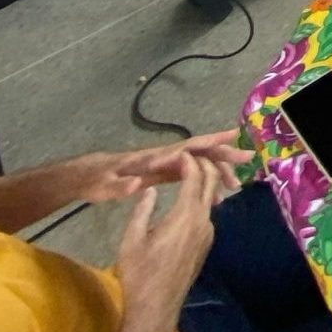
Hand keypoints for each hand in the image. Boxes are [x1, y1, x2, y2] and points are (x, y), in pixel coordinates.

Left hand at [77, 130, 247, 202]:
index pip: (186, 148)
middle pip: (197, 152)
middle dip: (222, 154)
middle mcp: (162, 158)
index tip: (231, 138)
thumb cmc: (93, 181)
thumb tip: (139, 183)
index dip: (208, 142)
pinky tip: (212, 193)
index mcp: (152, 159)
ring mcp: (163, 165)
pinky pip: (189, 174)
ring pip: (196, 164)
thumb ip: (120, 186)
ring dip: (215, 170)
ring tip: (233, 184)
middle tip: (247, 158)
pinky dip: (203, 179)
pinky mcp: (161, 174)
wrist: (84, 177)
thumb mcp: (102, 186)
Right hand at [112, 158, 222, 326]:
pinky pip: (206, 215)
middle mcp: (203, 221)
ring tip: (186, 173)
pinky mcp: (206, 245)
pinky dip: (200, 201)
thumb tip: (149, 189)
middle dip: (202, 165)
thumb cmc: (139, 273)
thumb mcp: (132, 239)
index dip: (187, 161)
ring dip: (203, 183)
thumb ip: (142, 210)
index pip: (194, 177)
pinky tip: (186, 201)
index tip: (177, 152)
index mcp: (185, 216)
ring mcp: (208, 234)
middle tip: (187, 156)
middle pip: (210, 183)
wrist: (156, 306)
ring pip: (210, 199)